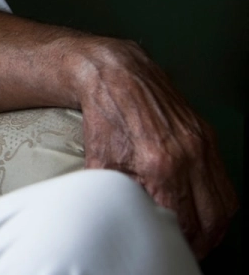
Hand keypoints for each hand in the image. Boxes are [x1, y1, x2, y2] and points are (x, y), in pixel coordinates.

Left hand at [75, 38, 237, 257]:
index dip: (177, 241)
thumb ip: (114, 193)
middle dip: (200, 242)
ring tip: (198, 237)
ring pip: (224, 202)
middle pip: (210, 218)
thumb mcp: (99, 161)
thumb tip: (123, 218)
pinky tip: (204, 209)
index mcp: (160, 164)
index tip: (168, 248)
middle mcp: (188, 155)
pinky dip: (218, 201)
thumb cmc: (105, 115)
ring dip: (214, 226)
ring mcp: (202, 144)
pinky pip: (223, 180)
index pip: (181, 220)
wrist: (115, 73)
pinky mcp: (207, 136)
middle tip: (187, 250)